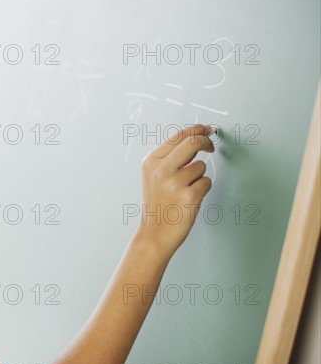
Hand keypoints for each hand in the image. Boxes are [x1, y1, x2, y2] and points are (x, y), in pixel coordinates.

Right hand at [137, 124, 214, 256]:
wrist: (154, 233)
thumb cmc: (158, 204)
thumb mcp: (153, 176)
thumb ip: (169, 157)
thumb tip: (195, 137)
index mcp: (151, 162)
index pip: (178, 136)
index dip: (196, 130)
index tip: (207, 130)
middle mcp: (161, 170)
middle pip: (192, 142)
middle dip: (206, 142)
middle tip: (211, 147)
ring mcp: (175, 183)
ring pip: (201, 166)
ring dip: (199, 176)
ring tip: (185, 189)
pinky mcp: (189, 196)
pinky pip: (206, 182)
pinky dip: (202, 189)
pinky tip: (189, 199)